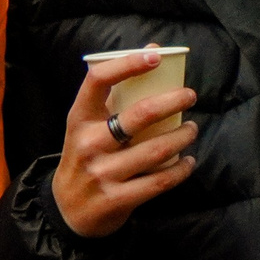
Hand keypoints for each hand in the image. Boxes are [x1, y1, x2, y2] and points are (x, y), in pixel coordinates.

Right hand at [50, 46, 197, 238]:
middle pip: (138, 115)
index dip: (127, 65)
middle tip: (189, 96)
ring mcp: (102, 173)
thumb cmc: (85, 155)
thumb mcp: (88, 125)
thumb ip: (116, 92)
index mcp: (79, 118)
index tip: (153, 58)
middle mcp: (88, 143)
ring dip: (182, 137)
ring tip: (192, 129)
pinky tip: (188, 162)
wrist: (68, 209)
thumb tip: (153, 50)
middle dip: (171, 102)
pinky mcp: (117, 199)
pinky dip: (180, 170)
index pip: (98, 81)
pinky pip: (159, 181)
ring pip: (155, 150)